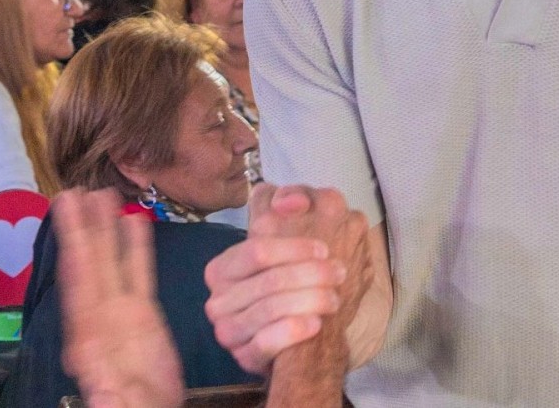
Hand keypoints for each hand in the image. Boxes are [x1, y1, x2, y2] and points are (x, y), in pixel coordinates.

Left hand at [54, 189, 184, 407]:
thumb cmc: (131, 407)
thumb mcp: (117, 404)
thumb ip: (110, 398)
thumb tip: (104, 395)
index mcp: (85, 333)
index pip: (75, 277)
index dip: (69, 242)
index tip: (61, 211)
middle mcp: (98, 314)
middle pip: (90, 260)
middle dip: (83, 225)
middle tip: (77, 188)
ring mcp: (122, 310)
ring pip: (113, 260)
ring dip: (108, 227)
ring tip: (105, 193)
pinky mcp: (144, 313)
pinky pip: (139, 273)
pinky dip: (137, 247)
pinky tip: (136, 220)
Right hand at [203, 184, 364, 374]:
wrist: (299, 339)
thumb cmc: (291, 284)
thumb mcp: (285, 242)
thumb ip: (285, 209)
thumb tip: (291, 201)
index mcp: (222, 268)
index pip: (257, 250)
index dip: (294, 247)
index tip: (325, 248)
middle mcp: (218, 299)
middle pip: (268, 280)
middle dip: (310, 275)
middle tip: (340, 272)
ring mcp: (228, 332)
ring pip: (271, 310)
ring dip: (310, 299)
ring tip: (336, 297)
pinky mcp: (244, 358)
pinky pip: (266, 343)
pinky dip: (294, 330)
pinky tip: (317, 324)